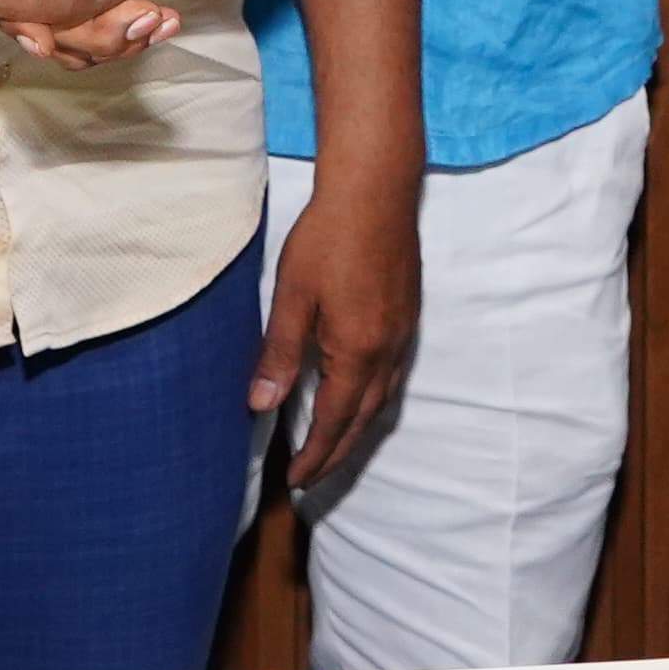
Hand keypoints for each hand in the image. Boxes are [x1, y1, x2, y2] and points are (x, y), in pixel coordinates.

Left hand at [257, 176, 420, 489]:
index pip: (335, 421)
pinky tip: (358, 394)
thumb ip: (280, 354)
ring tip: (333, 445)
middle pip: (365, 420)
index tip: (296, 480)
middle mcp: (388, 350)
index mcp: (358, 351)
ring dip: (358, 429)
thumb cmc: (328, 237)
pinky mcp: (408, 315)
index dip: (316, 454)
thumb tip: (261, 406)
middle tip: (312, 476)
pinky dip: (373, 400)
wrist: (375, 190)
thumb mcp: (292, 297)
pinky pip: (393, 376)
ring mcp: (403, 333)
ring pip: (383, 400)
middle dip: (338, 452)